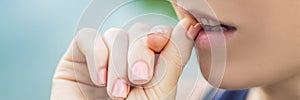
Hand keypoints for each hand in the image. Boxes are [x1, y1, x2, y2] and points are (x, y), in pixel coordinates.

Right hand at [51, 18, 200, 99]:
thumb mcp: (159, 90)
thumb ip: (174, 57)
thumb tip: (187, 25)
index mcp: (151, 65)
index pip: (161, 34)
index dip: (162, 33)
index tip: (161, 42)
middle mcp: (128, 58)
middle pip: (139, 31)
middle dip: (140, 53)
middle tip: (139, 80)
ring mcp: (104, 57)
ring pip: (116, 35)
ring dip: (118, 64)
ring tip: (117, 93)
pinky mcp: (77, 58)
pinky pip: (88, 37)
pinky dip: (96, 55)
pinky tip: (100, 81)